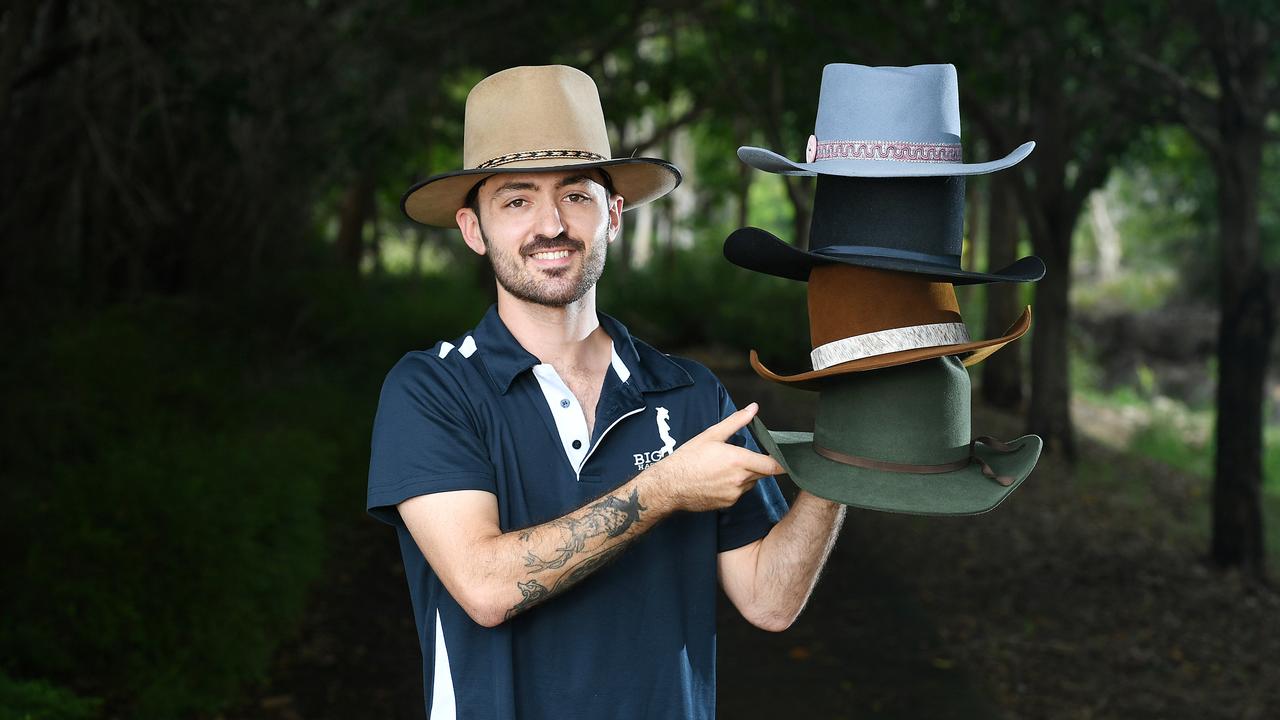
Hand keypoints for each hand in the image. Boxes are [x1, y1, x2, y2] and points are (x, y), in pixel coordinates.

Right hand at [644, 402, 784, 512]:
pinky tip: (717, 479)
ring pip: (751, 484)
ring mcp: (734, 494)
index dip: (781, 462)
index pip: (773, 465)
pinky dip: (734, 486)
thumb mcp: (712, 435)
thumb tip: (753, 408)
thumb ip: (736, 421)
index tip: (784, 458)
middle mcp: (741, 480)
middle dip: (759, 465)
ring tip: (724, 468)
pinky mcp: (727, 504)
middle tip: (743, 457)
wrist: (669, 486)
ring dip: (746, 476)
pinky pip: (739, 494)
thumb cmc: (688, 458)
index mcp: (739, 460)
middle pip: (763, 474)